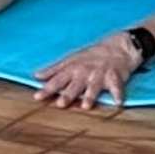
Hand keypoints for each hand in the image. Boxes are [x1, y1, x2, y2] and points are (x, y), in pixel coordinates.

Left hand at [32, 34, 150, 112]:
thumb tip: (36, 76)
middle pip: (74, 85)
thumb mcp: (71, 60)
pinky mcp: (115, 77)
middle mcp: (85, 72)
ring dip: (90, 96)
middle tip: (60, 104)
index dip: (47, 89)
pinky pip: (117, 87)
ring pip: (94, 87)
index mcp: (73, 68)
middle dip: (68, 94)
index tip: (37, 97)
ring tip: (85, 106)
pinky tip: (118, 103)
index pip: (57, 80)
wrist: (118, 47)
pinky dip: (118, 94)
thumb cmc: (91, 56)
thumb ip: (54, 69)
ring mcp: (100, 74)